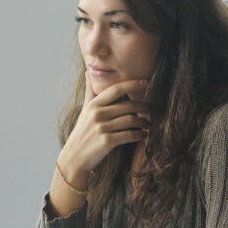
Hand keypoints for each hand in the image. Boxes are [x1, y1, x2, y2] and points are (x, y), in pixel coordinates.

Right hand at [56, 74, 149, 188]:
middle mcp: (97, 114)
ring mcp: (101, 128)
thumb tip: (88, 71)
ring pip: (131, 120)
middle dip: (144, 107)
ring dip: (144, 122)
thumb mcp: (84, 110)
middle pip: (128, 105)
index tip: (146, 82)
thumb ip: (89, 91)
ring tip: (148, 124)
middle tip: (153, 109)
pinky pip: (130, 135)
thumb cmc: (82, 132)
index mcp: (93, 105)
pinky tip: (144, 135)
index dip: (132, 84)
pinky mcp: (107, 141)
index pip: (116, 90)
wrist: (74, 157)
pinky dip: (140, 134)